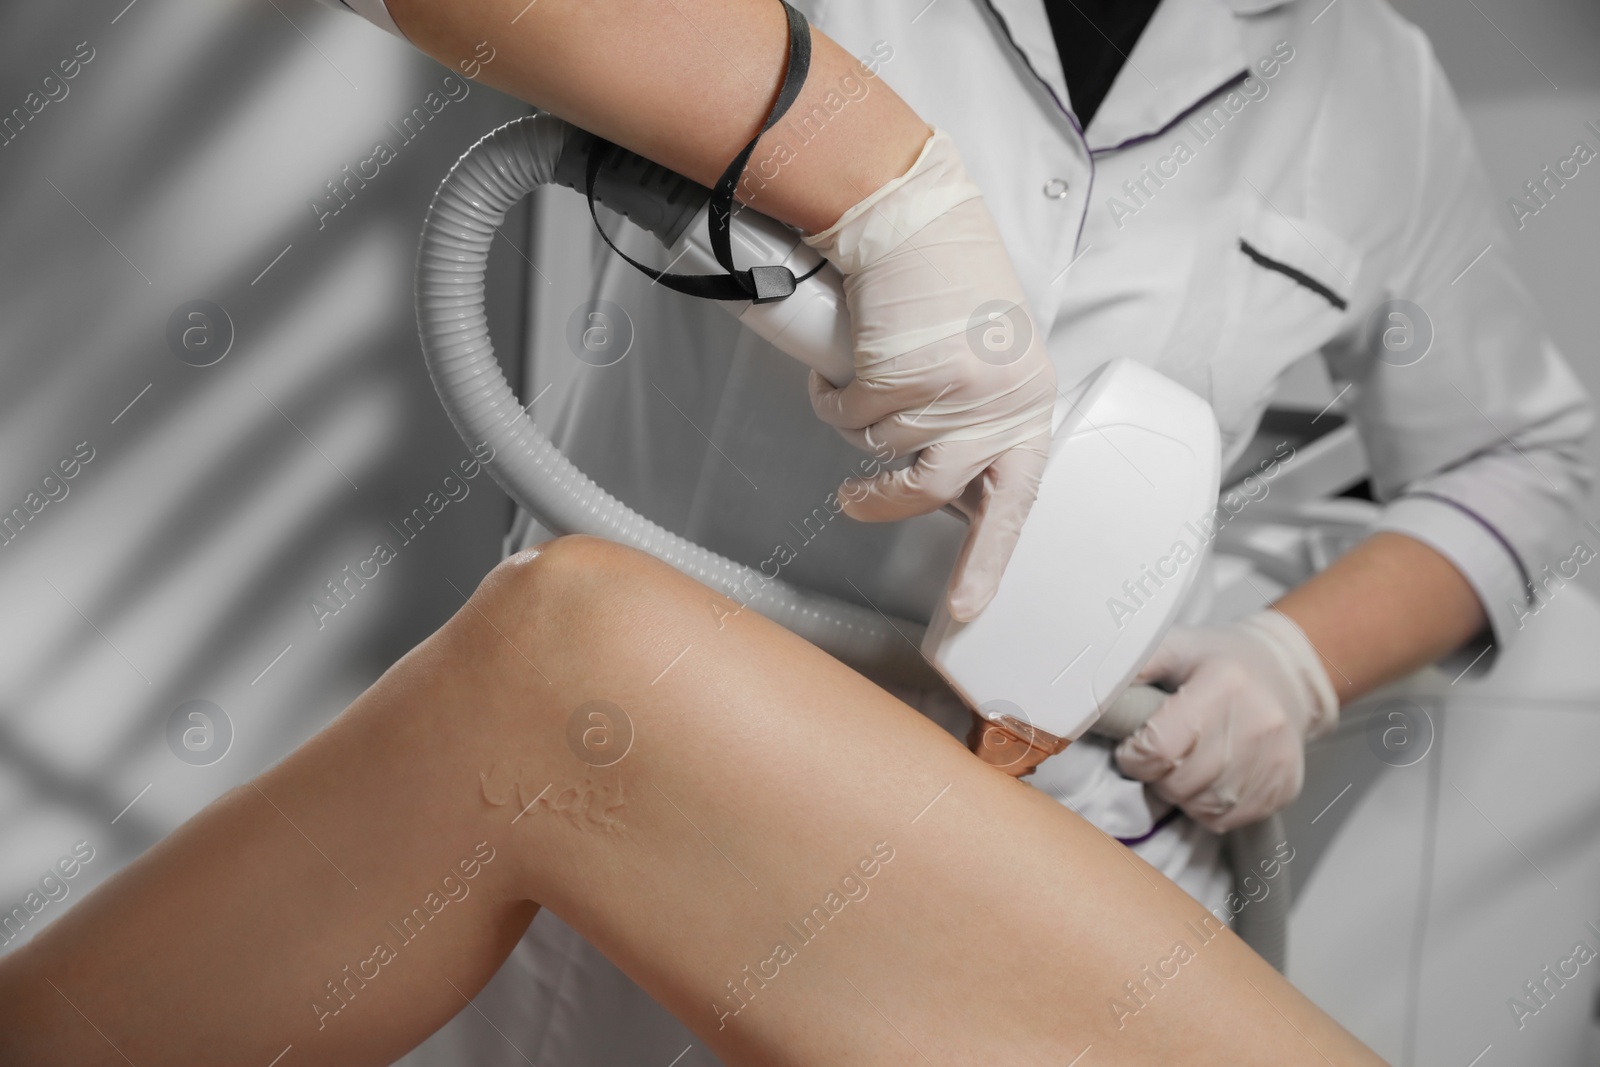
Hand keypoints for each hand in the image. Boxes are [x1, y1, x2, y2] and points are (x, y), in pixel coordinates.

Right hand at [801, 128, 1056, 621]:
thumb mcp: (988, 356)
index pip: (1015, 499)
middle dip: (882, 502)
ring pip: (879, 448)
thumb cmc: (946, 279)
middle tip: (855, 500)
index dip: (985, 559)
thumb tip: (954, 490)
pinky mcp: (903, 370)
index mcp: (1029, 403)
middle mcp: (999, 401)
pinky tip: (843, 360)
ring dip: (855, 420)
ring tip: (859, 377)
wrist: (913, 211)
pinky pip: (846, 414)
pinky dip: (830, 392)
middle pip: (931, 489)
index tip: (967, 607)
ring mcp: (952, 388)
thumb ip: (980, 420)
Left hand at [1113, 610, 1339, 832]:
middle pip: (1180, 783)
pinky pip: (1230, 819)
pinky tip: (1209, 779)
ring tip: (1185, 764)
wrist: (1285, 675)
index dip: (1134, 755)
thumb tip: (1089, 689)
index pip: (1160, 747)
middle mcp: (1258, 722)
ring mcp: (1276, 758)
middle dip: (1156, 776)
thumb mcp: (1176, 646)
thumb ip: (1134, 665)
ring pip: (1204, 807)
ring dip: (1181, 794)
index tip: (1133, 746)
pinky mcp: (1286, 786)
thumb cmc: (1219, 661)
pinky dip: (1208, 808)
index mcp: (1224, 683)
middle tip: (1159, 755)